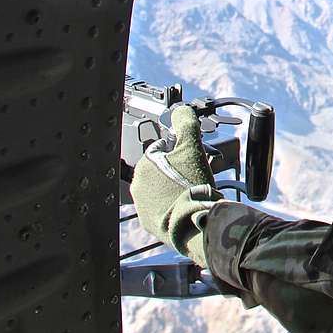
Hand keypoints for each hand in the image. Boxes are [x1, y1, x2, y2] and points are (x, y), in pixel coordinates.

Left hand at [131, 105, 221, 266]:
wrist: (193, 223)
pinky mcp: (149, 222)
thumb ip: (186, 124)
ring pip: (160, 187)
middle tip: (195, 173)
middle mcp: (137, 184)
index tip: (192, 156)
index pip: (162, 147)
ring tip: (191, 190)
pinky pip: (161, 206)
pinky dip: (171, 203)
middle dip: (177, 168)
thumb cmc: (192, 185)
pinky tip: (185, 204)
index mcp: (144, 164)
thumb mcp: (192, 148)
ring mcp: (142, 205)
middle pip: (161, 168)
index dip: (180, 149)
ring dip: (173, 186)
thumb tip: (181, 110)